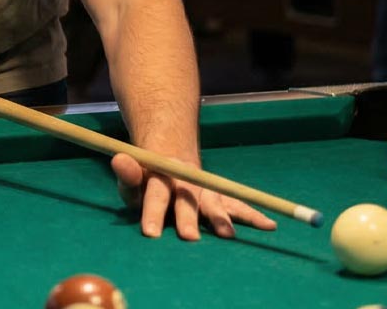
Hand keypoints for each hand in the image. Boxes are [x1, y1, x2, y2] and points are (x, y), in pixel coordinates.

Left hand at [111, 152, 276, 239]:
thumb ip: (127, 173)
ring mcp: (205, 186)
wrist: (171, 148)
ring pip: (214, 200)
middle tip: (188, 237)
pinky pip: (236, 203)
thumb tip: (119, 159)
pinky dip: (252, 214)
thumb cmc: (147, 174)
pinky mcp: (218, 194)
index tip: (151, 233)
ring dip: (221, 217)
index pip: (156, 193)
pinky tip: (268, 224)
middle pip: (187, 199)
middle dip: (188, 217)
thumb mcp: (132, 173)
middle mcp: (186, 179)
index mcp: (162, 174)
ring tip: (228, 234)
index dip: (153, 212)